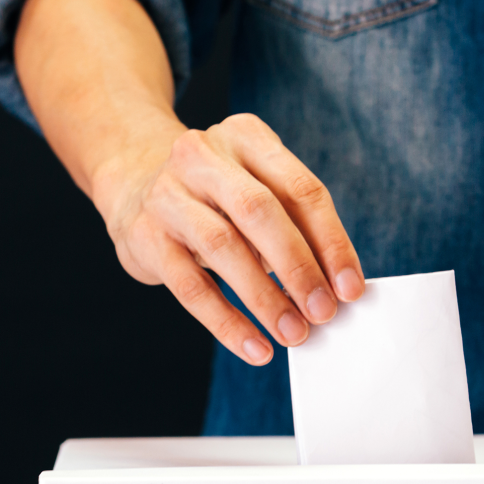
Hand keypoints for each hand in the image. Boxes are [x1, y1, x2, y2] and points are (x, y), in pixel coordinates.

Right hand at [93, 113, 364, 364]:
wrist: (133, 184)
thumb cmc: (214, 194)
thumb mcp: (253, 186)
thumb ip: (292, 224)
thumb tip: (333, 287)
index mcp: (244, 137)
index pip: (301, 189)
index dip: (331, 242)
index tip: (351, 287)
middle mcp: (201, 156)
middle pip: (260, 211)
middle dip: (299, 267)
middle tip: (324, 312)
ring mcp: (167, 194)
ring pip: (223, 247)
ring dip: (265, 297)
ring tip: (292, 332)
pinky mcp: (144, 236)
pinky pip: (190, 287)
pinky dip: (226, 322)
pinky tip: (254, 347)